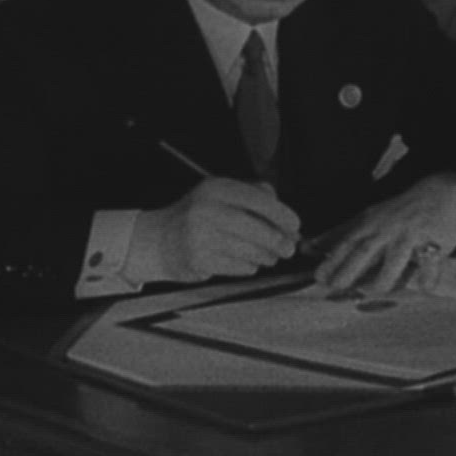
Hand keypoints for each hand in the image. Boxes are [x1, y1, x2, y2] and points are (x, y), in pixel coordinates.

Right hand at [126, 178, 300, 284]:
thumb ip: (256, 197)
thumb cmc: (199, 218)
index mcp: (216, 188)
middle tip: (288, 248)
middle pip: (255, 228)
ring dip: (265, 256)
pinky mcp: (197, 260)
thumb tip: (286, 218)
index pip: (257, 198)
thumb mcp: (223, 196)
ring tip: (269, 256)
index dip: (281, 213)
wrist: (160, 240)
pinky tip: (246, 262)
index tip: (295, 225)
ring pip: (248, 250)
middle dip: (278, 240)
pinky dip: (249, 266)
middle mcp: (205, 209)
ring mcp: (199, 236)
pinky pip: (238, 266)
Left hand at [314, 173, 455, 294]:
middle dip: (349, 269)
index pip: (346, 244)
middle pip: (365, 250)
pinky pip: (431, 262)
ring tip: (375, 291)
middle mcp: (388, 229)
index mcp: (370, 225)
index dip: (331, 261)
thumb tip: (307, 247)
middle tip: (337, 287)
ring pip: (396, 257)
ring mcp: (411, 235)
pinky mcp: (436, 241)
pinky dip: (428, 276)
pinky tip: (425, 288)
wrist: (440, 191)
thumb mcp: (367, 218)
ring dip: (385, 276)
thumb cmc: (398, 211)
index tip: (318, 278)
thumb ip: (339, 234)